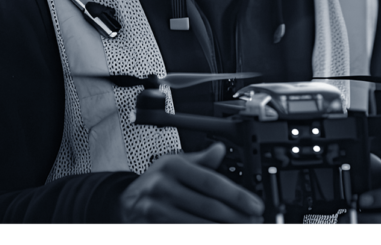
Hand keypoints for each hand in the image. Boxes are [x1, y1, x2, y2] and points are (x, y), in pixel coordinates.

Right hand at [119, 142, 264, 223]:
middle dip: (236, 216)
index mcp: (172, 166)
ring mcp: (156, 209)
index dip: (236, 196)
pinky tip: (219, 228)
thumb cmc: (156, 181)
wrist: (125, 202)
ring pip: (199, 223)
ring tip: (242, 226)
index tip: (255, 205)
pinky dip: (206, 230)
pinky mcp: (153, 225)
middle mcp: (162, 187)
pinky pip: (185, 229)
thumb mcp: (176, 163)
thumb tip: (220, 149)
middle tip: (254, 220)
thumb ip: (201, 161)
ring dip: (224, 227)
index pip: (211, 182)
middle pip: (208, 206)